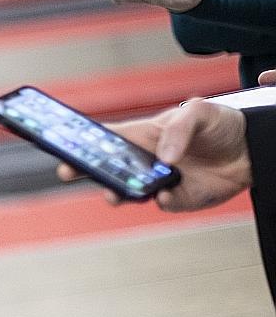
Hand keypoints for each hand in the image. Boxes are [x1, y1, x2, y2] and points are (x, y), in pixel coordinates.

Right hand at [56, 101, 250, 211]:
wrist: (255, 149)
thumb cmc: (221, 123)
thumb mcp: (200, 112)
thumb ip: (179, 128)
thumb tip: (164, 158)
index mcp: (142, 135)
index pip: (104, 139)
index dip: (80, 143)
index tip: (61, 147)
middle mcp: (145, 160)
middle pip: (107, 168)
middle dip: (84, 171)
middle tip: (68, 173)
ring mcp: (160, 182)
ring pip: (129, 191)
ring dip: (117, 193)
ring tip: (114, 194)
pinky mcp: (180, 199)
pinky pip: (165, 205)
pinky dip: (163, 202)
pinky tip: (165, 194)